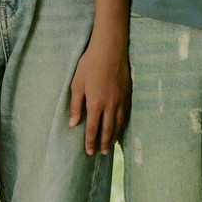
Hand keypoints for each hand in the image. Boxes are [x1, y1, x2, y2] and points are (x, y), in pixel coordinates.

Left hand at [67, 36, 129, 155]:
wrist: (110, 48)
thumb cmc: (90, 64)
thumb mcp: (77, 83)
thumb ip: (75, 105)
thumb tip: (73, 123)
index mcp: (96, 104)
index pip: (93, 129)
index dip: (90, 141)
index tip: (89, 151)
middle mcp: (110, 105)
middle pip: (108, 129)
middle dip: (104, 143)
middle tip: (102, 153)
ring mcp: (121, 99)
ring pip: (119, 123)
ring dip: (114, 135)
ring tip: (111, 144)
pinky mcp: (128, 93)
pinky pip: (126, 113)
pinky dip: (123, 123)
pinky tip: (121, 126)